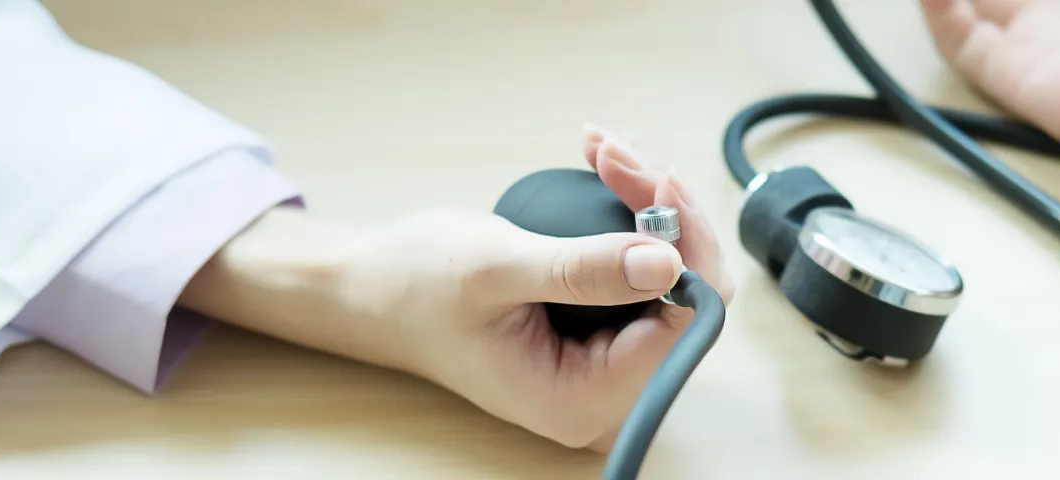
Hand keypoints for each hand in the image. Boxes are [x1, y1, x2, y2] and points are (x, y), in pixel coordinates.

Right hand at [183, 127, 733, 451]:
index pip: (682, 325)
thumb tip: (667, 262)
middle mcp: (607, 387)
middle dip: (665, 212)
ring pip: (672, 270)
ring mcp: (606, 355)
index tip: (654, 181)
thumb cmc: (414, 288)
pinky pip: (646, 263)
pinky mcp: (601, 323)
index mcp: (584, 397)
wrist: (371, 287)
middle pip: (689, 294)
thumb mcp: (495, 270)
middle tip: (619, 155)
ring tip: (606, 149)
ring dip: (651, 199)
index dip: (685, 248)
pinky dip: (635, 207)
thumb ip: (582, 271)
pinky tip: (607, 163)